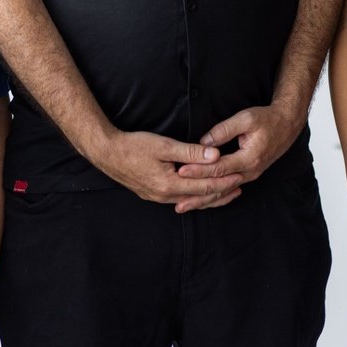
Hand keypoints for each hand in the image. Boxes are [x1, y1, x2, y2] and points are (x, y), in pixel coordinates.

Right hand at [92, 129, 243, 210]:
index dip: (224, 182)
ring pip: (190, 201)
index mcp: (169, 185)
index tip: (239, 176)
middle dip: (221, 192)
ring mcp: (158, 197)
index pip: (204, 187)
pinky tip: (200, 193)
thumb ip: (191, 152)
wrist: (107, 153)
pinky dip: (195, 196)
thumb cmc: (134, 146)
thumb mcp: (165, 145)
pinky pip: (180, 199)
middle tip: (240, 185)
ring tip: (227, 192)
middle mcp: (165, 196)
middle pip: (200, 198)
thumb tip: (215, 155)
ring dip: (210, 197)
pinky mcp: (153, 194)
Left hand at [173, 102, 307, 208]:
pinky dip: (213, 196)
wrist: (287, 125)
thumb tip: (203, 142)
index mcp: (249, 158)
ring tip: (183, 206)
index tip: (181, 171)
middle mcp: (250, 171)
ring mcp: (250, 175)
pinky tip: (201, 200)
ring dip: (204, 200)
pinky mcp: (248, 174)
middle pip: (219, 186)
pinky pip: (228, 188)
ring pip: (223, 192)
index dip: (199, 170)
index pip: (219, 168)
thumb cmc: (267, 119)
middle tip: (177, 200)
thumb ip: (224, 130)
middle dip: (197, 193)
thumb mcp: (245, 118)